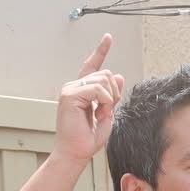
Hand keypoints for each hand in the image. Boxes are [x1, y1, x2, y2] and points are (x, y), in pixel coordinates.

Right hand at [52, 34, 125, 163]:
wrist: (76, 152)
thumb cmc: (88, 138)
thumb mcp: (107, 113)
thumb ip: (113, 95)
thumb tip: (119, 75)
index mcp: (82, 90)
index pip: (93, 66)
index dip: (101, 51)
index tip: (108, 37)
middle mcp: (74, 86)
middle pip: (106, 74)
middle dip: (115, 93)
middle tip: (106, 112)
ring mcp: (70, 89)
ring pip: (104, 80)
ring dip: (110, 99)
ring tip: (101, 114)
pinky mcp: (70, 95)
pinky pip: (98, 89)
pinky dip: (105, 102)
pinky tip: (98, 113)